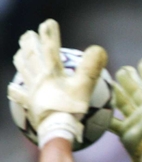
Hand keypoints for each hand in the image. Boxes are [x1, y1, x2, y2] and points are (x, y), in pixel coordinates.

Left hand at [6, 19, 106, 146]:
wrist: (56, 129)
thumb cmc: (71, 109)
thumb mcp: (85, 87)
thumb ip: (91, 67)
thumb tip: (99, 49)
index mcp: (52, 72)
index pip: (50, 49)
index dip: (50, 34)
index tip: (49, 23)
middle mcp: (39, 78)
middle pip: (31, 56)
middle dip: (30, 43)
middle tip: (28, 35)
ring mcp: (32, 91)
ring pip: (23, 71)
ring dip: (21, 59)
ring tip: (19, 53)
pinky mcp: (30, 104)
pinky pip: (20, 96)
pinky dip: (16, 91)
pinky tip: (13, 89)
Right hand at [110, 56, 141, 161]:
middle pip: (137, 93)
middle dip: (131, 81)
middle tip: (124, 69)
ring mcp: (135, 122)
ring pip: (124, 104)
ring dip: (117, 93)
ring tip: (110, 82)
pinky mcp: (126, 134)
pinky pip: (113, 123)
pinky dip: (105, 116)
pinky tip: (97, 107)